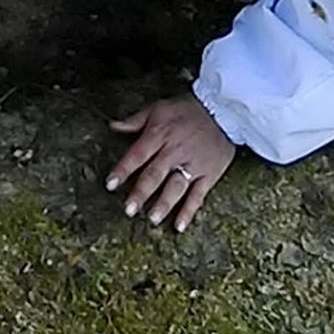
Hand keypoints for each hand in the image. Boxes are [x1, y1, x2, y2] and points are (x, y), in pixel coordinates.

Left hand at [106, 93, 234, 231]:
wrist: (223, 109)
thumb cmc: (187, 108)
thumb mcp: (159, 108)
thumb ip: (136, 120)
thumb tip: (112, 126)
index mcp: (160, 134)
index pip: (137, 154)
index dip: (123, 169)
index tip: (110, 184)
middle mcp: (175, 151)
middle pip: (155, 174)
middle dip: (141, 192)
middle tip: (129, 209)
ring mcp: (193, 164)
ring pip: (176, 186)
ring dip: (164, 204)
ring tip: (152, 219)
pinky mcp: (209, 174)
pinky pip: (198, 195)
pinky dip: (189, 211)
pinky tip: (179, 226)